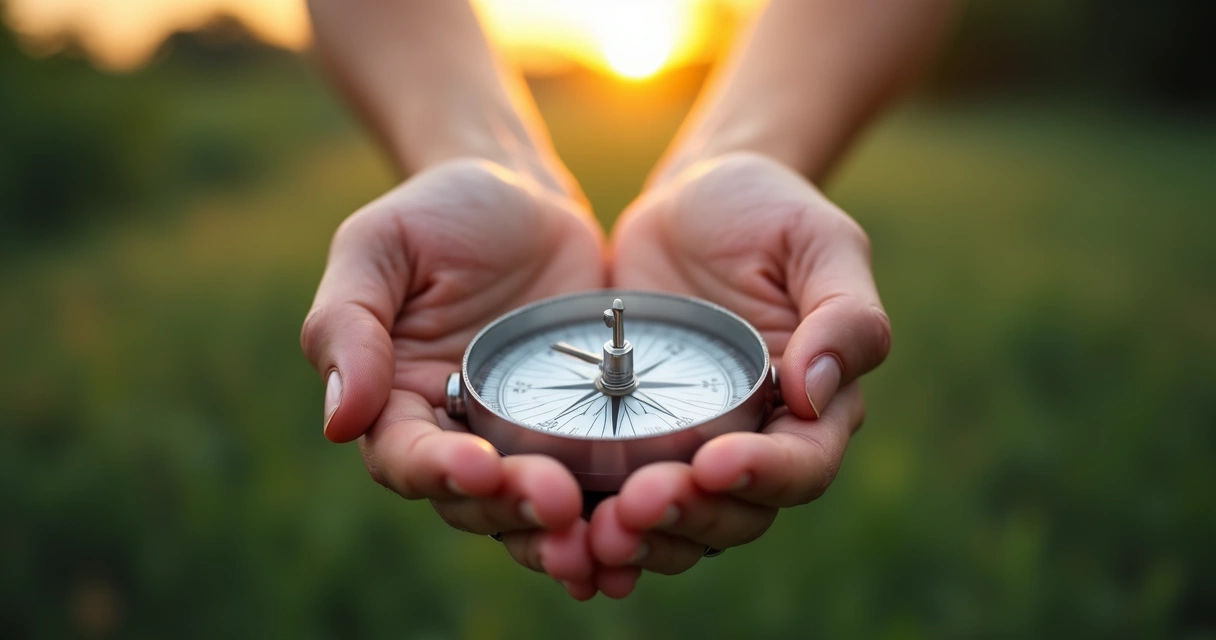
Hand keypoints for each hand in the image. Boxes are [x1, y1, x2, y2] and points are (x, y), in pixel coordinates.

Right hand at [301, 159, 606, 597]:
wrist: (525, 196)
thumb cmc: (439, 213)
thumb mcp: (380, 246)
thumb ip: (348, 324)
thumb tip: (339, 421)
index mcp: (397, 402)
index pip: (406, 458)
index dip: (439, 472)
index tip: (480, 468)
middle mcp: (458, 436)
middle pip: (476, 502)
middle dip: (514, 511)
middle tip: (557, 505)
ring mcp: (524, 440)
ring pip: (535, 512)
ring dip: (565, 534)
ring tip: (602, 542)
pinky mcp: (584, 432)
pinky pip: (597, 483)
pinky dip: (614, 511)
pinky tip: (648, 522)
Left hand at [592, 152, 890, 590]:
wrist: (687, 201)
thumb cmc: (765, 211)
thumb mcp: (818, 240)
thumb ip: (843, 314)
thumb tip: (816, 392)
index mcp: (815, 406)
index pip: (802, 464)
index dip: (763, 475)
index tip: (714, 464)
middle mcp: (757, 443)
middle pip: (736, 514)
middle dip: (689, 517)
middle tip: (638, 505)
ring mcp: (692, 449)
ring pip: (679, 525)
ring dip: (642, 541)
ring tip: (598, 535)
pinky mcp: (632, 442)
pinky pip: (618, 501)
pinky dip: (594, 527)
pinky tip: (561, 539)